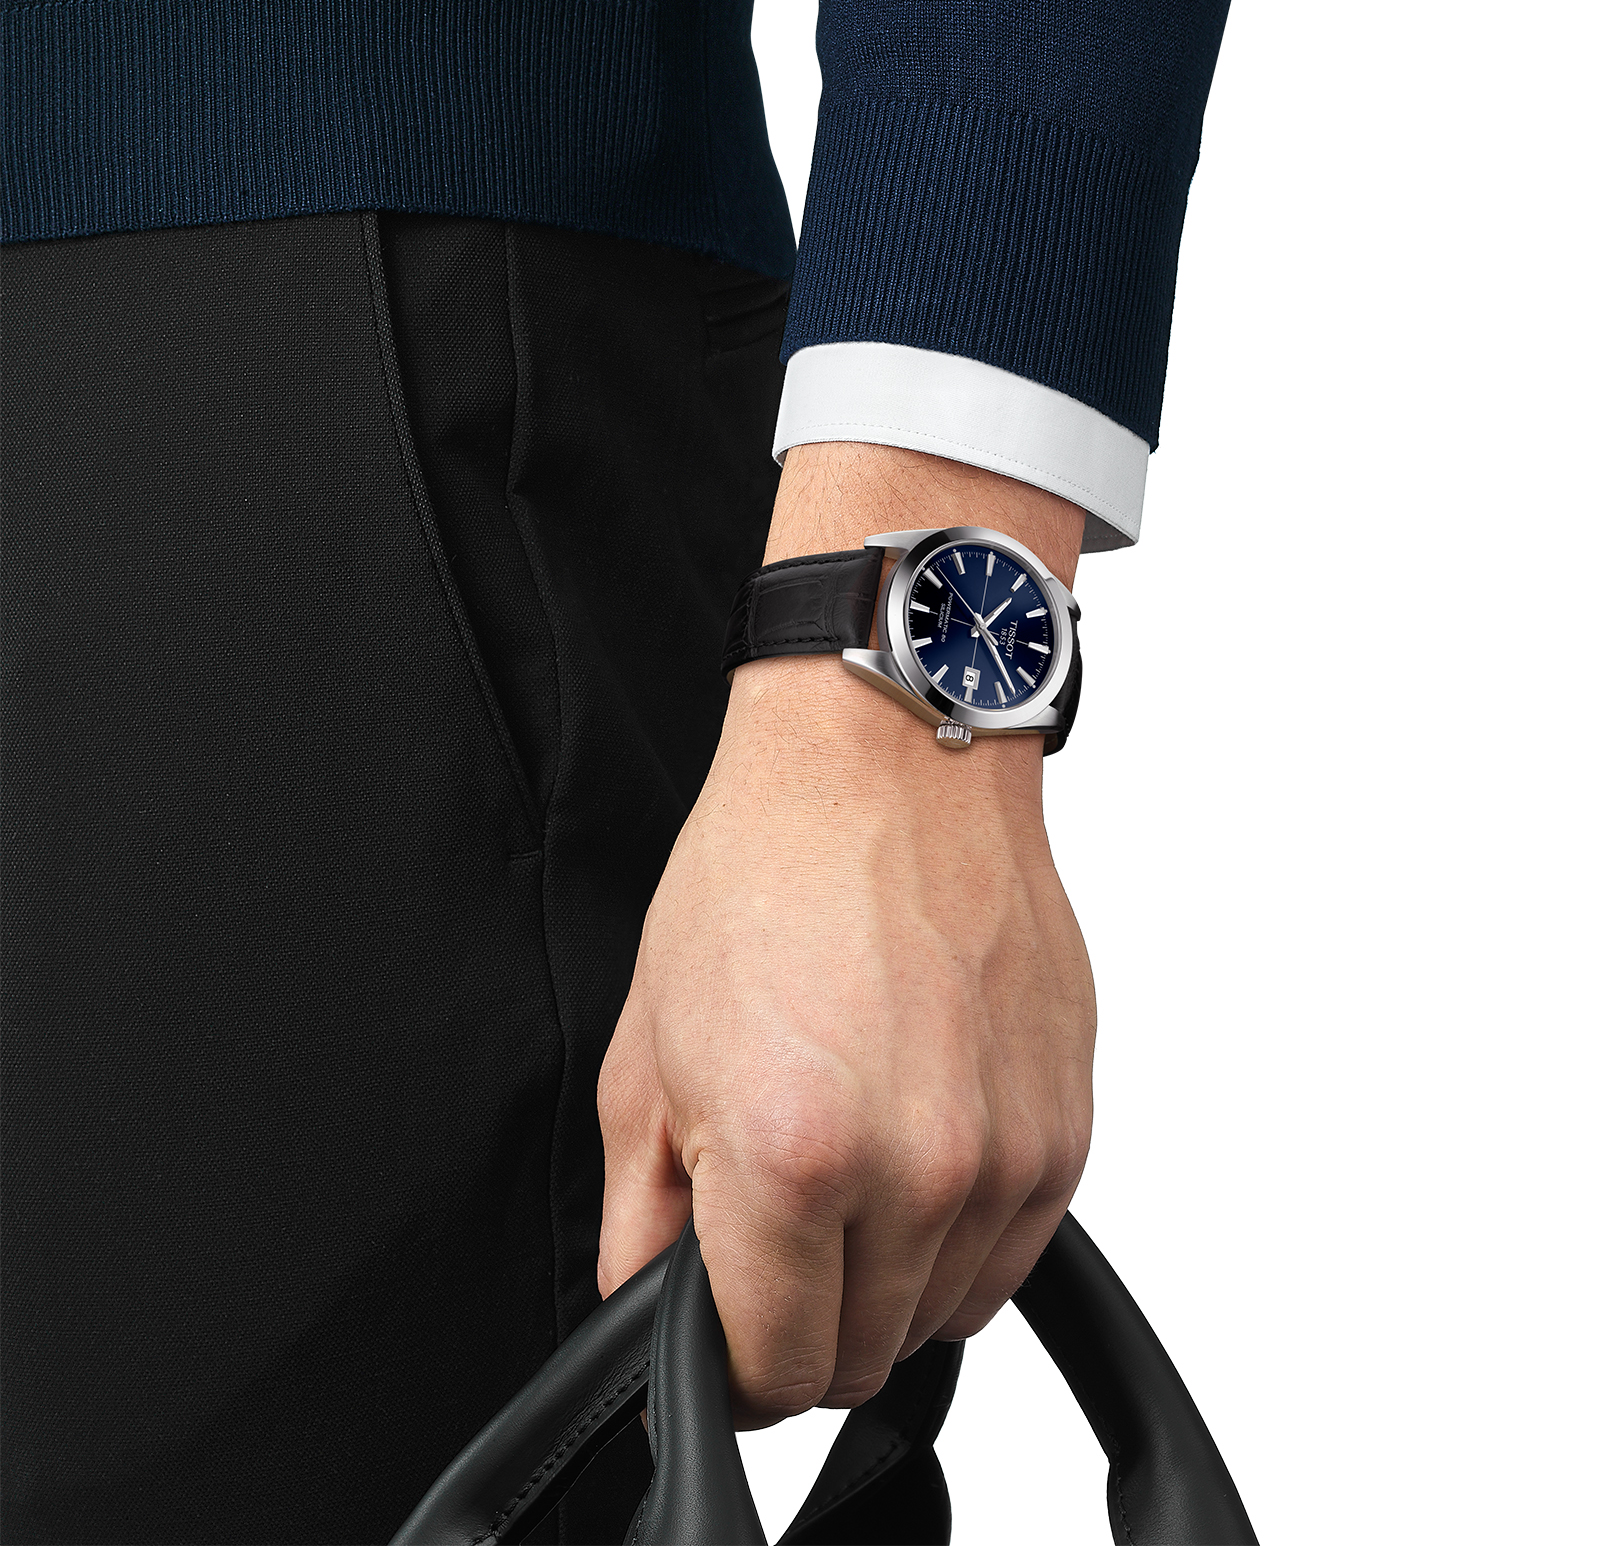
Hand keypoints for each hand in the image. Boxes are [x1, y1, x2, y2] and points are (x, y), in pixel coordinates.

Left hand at [596, 444, 1095, 1426]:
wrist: (886, 766)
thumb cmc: (765, 874)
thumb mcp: (649, 1050)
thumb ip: (642, 1219)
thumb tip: (646, 1315)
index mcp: (792, 1157)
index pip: (772, 1370)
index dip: (731, 1366)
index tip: (724, 1330)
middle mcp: (917, 1172)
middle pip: (859, 1357)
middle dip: (803, 1322)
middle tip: (776, 1228)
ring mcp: (1007, 1154)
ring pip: (942, 1318)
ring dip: (885, 1283)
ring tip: (850, 1168)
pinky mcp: (1066, 1129)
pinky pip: (1010, 1256)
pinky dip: (956, 1238)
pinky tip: (914, 1149)